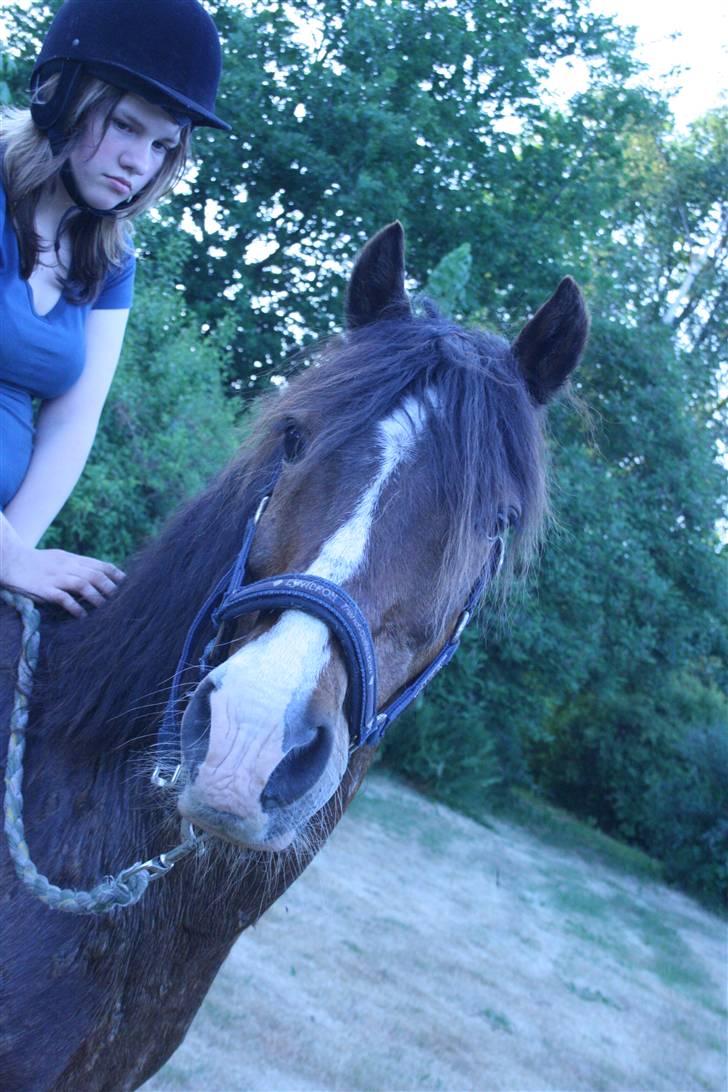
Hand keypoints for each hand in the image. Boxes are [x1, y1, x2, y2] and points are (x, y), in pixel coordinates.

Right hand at [0, 538, 124, 617]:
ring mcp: (55, 577)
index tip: (125, 582)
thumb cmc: (36, 562)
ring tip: (105, 608)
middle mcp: (66, 566)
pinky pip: (63, 598)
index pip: (98, 564)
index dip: (113, 573)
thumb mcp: (59, 558)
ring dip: (96, 597)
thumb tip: (97, 574)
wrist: (10, 560)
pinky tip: (82, 615)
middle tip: (119, 599)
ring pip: (82, 584)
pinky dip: (75, 607)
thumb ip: (77, 565)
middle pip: (94, 574)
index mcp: (71, 558)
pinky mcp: (44, 589)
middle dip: (109, 587)